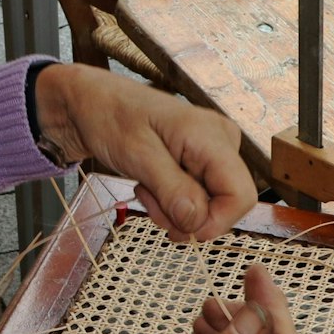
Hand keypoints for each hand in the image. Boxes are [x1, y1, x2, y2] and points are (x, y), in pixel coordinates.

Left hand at [32, 63, 256, 242]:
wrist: (92, 104)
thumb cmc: (110, 117)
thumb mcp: (136, 153)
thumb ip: (170, 187)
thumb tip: (196, 221)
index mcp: (212, 136)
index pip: (241, 195)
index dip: (216, 222)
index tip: (178, 229)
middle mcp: (222, 144)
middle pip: (224, 205)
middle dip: (185, 216)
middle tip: (147, 197)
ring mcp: (211, 153)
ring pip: (208, 206)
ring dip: (173, 210)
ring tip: (144, 187)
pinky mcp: (199, 163)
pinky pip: (195, 198)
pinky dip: (171, 202)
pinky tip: (150, 185)